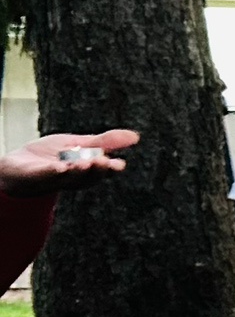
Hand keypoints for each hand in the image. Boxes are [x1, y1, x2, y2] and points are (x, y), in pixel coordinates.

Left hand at [0, 129, 139, 196]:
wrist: (16, 166)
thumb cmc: (49, 156)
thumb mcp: (79, 144)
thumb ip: (105, 142)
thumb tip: (136, 136)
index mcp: (86, 170)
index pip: (103, 171)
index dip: (110, 169)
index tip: (119, 164)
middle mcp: (73, 178)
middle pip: (89, 177)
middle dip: (96, 170)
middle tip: (104, 162)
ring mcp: (53, 180)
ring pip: (69, 178)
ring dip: (78, 172)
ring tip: (85, 163)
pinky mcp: (34, 178)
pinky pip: (45, 177)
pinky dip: (53, 173)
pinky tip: (60, 167)